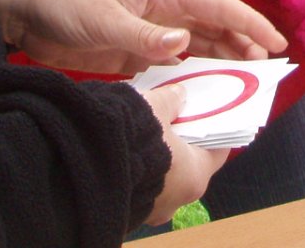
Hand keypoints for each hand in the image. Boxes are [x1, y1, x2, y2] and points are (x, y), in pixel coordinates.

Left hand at [0, 0, 286, 74]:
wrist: (24, 10)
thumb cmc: (65, 1)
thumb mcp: (103, 19)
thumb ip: (143, 36)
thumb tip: (184, 45)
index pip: (216, 5)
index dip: (249, 22)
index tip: (276, 43)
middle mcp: (162, 8)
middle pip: (213, 27)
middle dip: (242, 46)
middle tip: (266, 73)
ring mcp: (149, 30)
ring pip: (197, 46)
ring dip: (220, 62)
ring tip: (245, 85)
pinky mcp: (132, 52)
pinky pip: (171, 65)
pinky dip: (189, 78)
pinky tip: (202, 95)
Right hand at [141, 83, 228, 224]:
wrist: (87, 168)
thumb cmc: (133, 137)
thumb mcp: (155, 108)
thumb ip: (171, 100)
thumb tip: (179, 94)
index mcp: (195, 176)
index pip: (217, 151)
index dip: (213, 129)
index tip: (207, 114)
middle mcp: (177, 200)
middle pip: (189, 166)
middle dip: (182, 143)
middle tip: (174, 118)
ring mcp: (152, 209)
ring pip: (164, 178)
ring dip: (159, 157)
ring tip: (147, 130)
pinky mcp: (127, 211)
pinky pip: (141, 185)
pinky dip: (139, 168)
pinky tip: (129, 147)